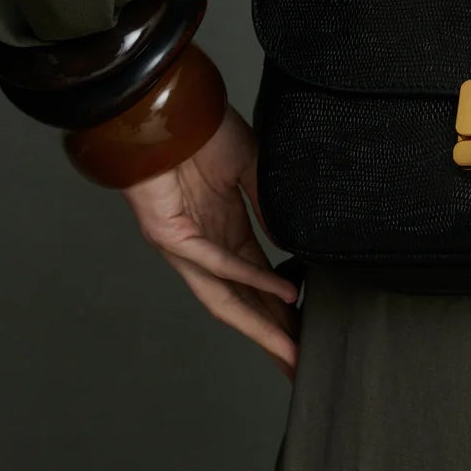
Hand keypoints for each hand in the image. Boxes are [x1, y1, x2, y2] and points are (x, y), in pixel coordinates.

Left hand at [119, 101, 299, 379]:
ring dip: (258, 325)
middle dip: (270, 335)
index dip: (281, 308)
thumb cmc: (200, 129)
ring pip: (224, 297)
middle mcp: (204, 245)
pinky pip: (215, 262)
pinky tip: (281, 290)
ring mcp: (184, 244)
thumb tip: (297, 236)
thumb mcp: (250, 166)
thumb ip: (269, 204)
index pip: (257, 281)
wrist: (164, 107)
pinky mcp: (169, 234)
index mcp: (224, 229)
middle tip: (299, 364)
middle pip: (240, 302)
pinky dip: (250, 277)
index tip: (307, 329)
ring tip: (290, 347)